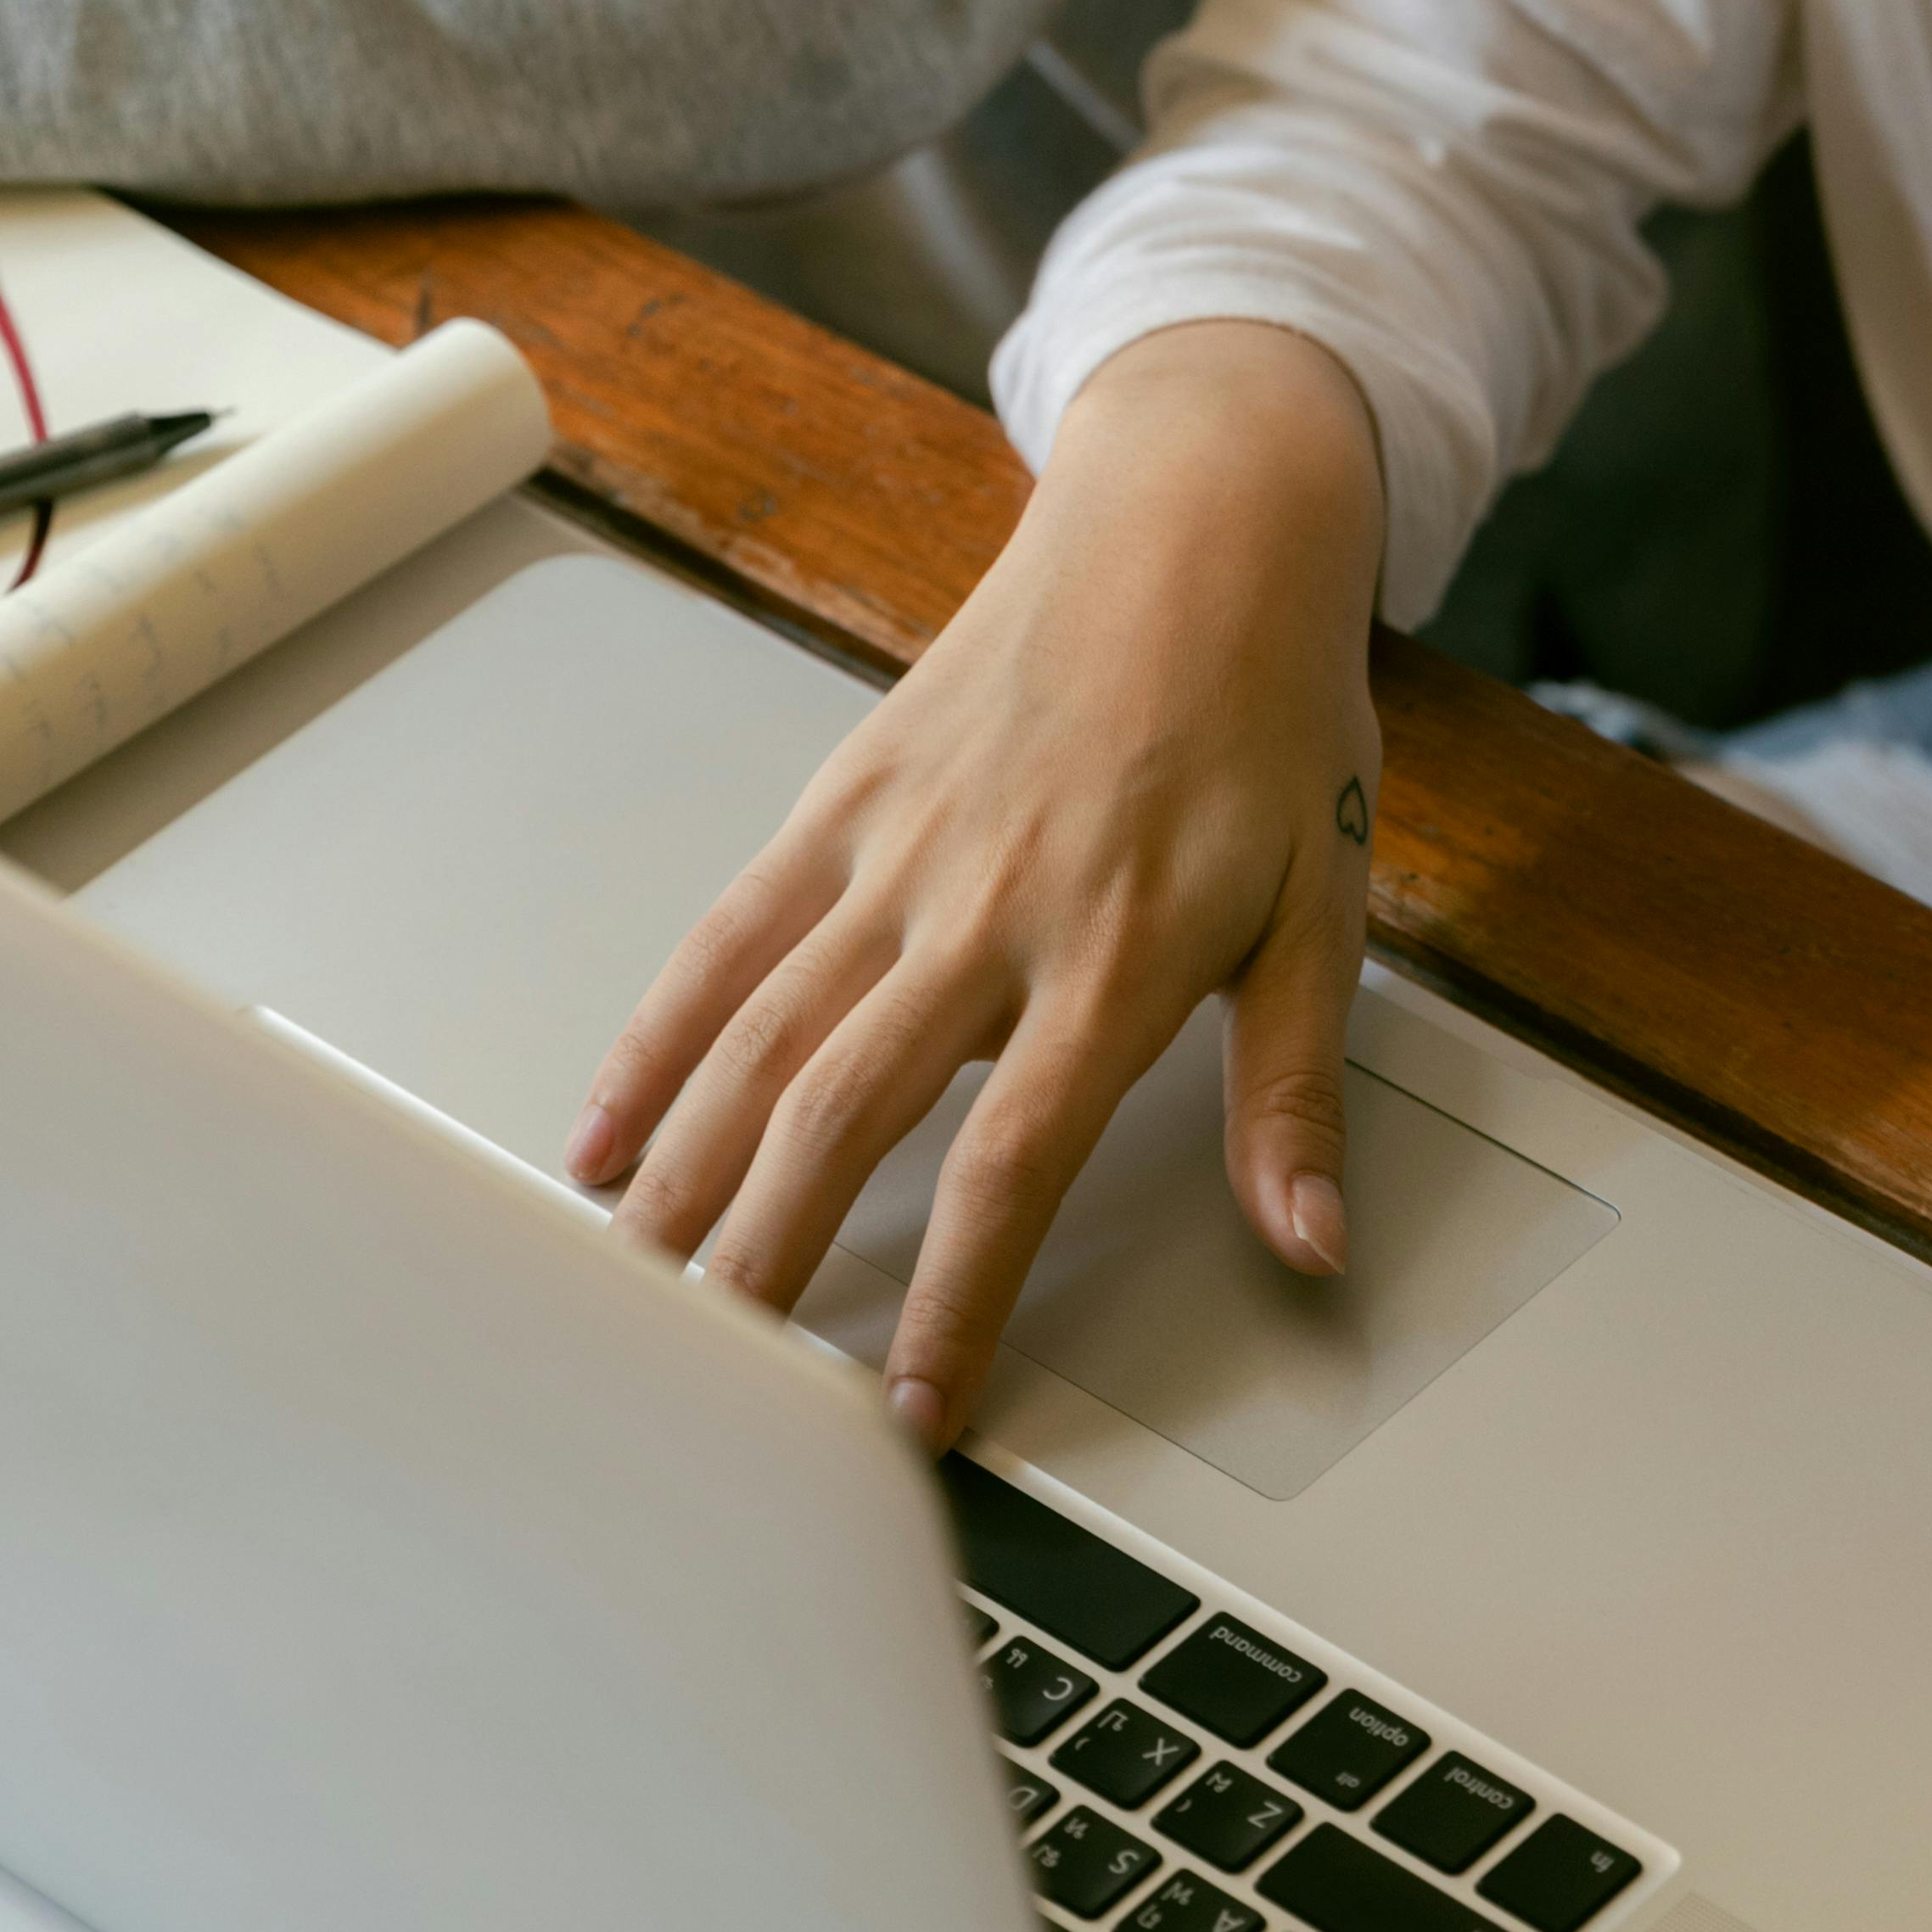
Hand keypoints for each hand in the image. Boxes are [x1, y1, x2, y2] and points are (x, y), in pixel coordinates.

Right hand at [565, 325, 1388, 1447]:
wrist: (1201, 523)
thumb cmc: (1270, 717)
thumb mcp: (1324, 911)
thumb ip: (1296, 1092)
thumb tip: (1314, 1242)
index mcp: (1119, 951)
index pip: (1013, 1160)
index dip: (956, 1297)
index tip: (909, 1408)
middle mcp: (992, 908)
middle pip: (848, 1110)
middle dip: (768, 1254)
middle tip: (715, 1379)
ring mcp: (901, 849)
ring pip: (765, 1035)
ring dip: (688, 1169)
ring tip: (631, 1286)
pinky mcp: (847, 799)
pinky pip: (731, 936)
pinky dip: (659, 1039)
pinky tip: (607, 1129)